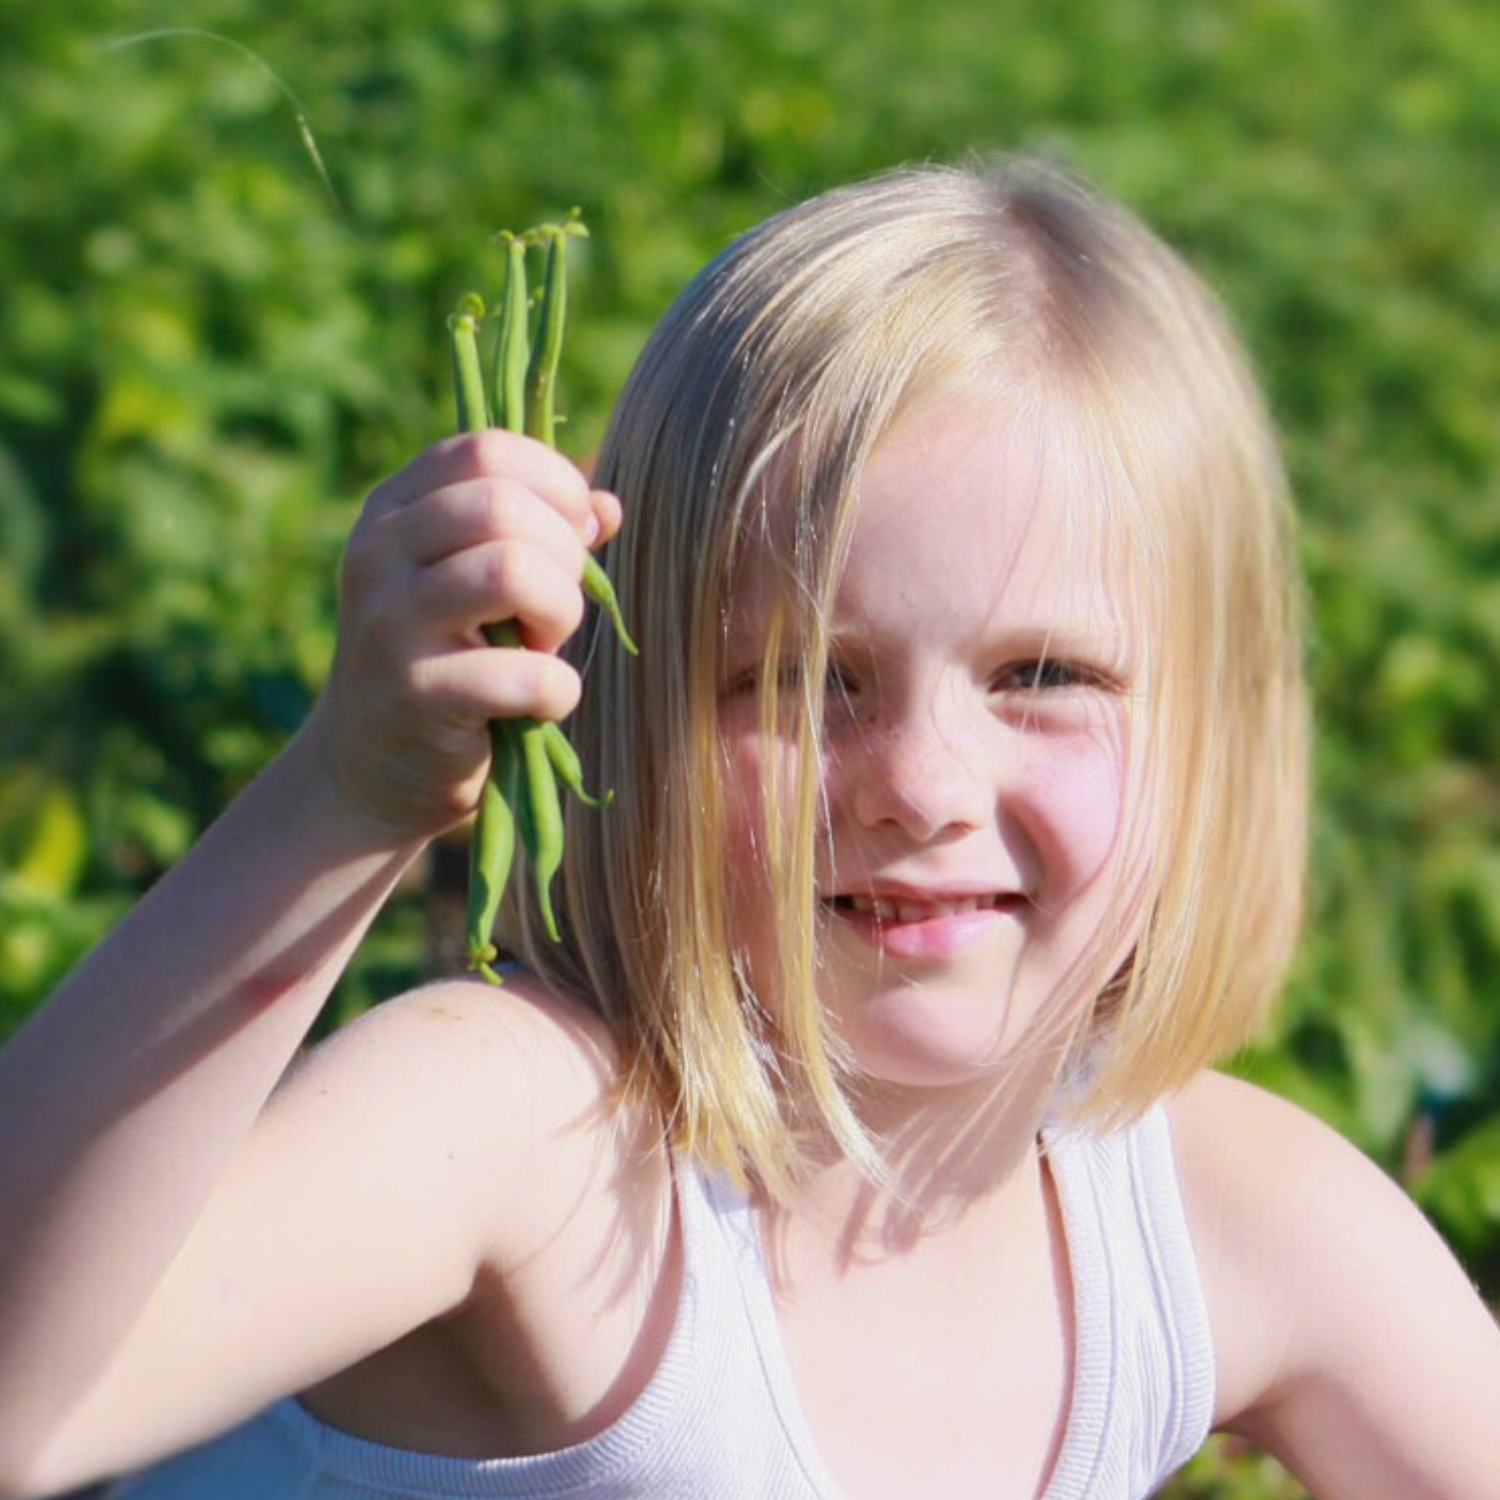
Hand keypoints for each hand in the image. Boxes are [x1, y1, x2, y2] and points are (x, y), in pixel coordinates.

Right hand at [307, 430, 621, 839]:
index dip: (554, 484)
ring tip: (545, 648)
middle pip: (504, 505)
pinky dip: (557, 691)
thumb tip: (607, 507)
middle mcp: (379, 552)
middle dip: (562, 557)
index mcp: (394, 508)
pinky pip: (524, 674)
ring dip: (560, 612)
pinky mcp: (414, 694)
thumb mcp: (480, 587)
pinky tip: (540, 704)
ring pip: (511, 570)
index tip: (572, 535)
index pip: (487, 449)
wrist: (370, 769)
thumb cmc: (447, 663)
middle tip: (554, 609)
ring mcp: (390, 621)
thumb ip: (540, 536)